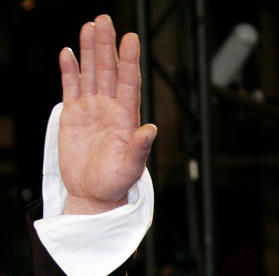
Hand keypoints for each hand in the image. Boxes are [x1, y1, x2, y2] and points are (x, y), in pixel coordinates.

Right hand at [59, 15, 156, 214]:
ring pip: (91, 73)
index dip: (129, 61)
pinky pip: (71, 87)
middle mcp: (110, 109)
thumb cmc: (115, 182)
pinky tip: (68, 53)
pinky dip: (70, 70)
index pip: (129, 83)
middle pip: (109, 71)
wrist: (93, 194)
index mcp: (127, 118)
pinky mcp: (73, 115)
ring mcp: (91, 109)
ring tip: (90, 26)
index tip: (132, 39)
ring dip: (90, 50)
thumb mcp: (131, 167)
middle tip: (106, 19)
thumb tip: (151, 129)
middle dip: (107, 46)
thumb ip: (140, 148)